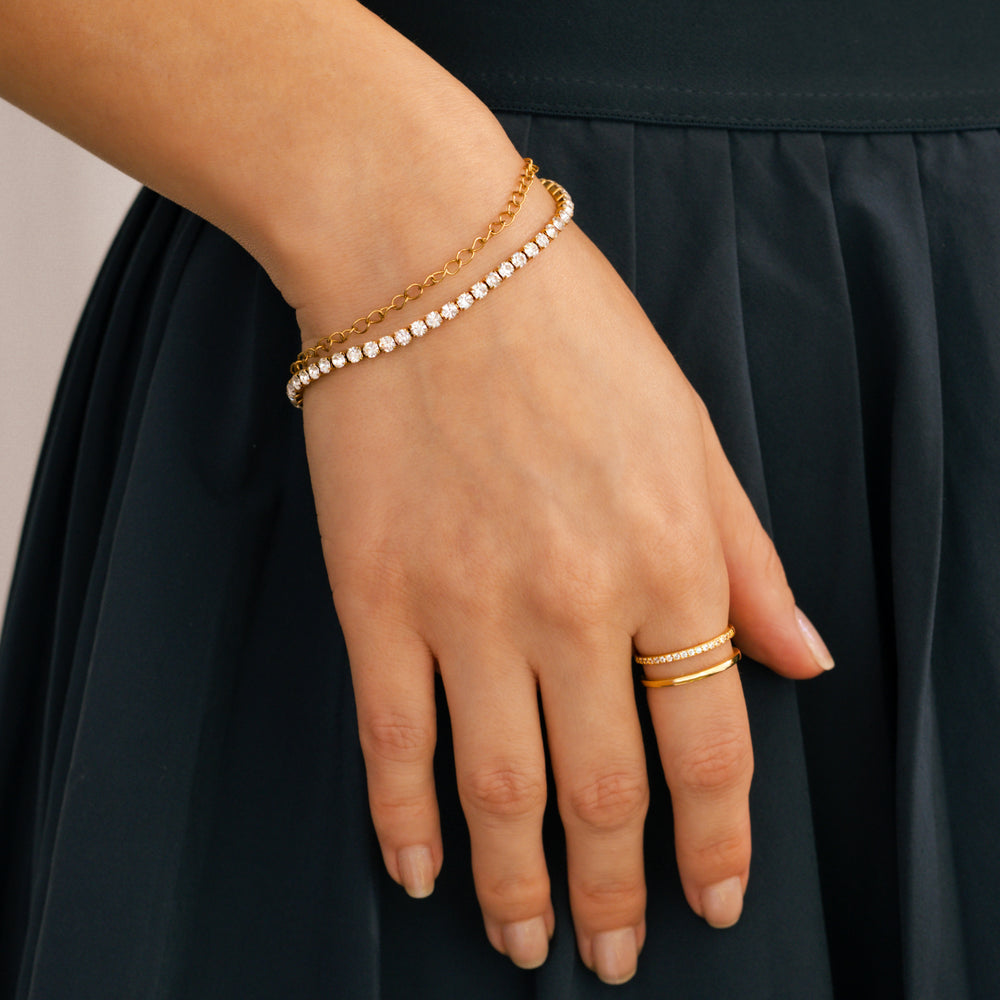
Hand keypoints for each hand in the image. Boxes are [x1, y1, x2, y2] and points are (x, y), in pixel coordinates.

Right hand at [301, 192, 832, 984]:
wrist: (427, 257)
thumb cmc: (569, 331)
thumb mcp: (690, 431)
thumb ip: (746, 557)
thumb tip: (804, 660)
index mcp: (669, 556)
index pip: (711, 745)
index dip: (716, 845)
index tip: (711, 901)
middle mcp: (575, 599)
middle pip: (607, 790)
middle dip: (615, 891)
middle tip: (610, 953)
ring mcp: (467, 601)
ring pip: (498, 786)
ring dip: (515, 883)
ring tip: (523, 939)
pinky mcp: (375, 590)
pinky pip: (391, 735)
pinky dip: (402, 817)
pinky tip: (415, 868)